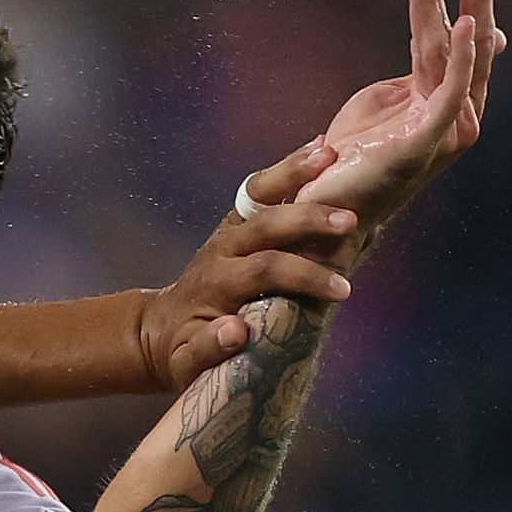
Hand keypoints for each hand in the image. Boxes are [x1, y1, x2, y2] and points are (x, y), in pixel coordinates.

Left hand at [139, 138, 360, 389]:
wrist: (161, 328)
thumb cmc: (181, 350)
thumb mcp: (186, 363)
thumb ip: (207, 349)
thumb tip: (236, 332)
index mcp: (215, 282)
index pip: (263, 270)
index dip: (302, 276)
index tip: (340, 291)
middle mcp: (222, 249)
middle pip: (266, 223)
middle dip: (309, 220)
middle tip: (351, 222)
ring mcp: (230, 230)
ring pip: (260, 193)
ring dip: (295, 171)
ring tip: (332, 152)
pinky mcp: (239, 220)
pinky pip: (263, 187)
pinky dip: (291, 168)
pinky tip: (322, 148)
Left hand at [297, 0, 503, 233]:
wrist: (324, 215)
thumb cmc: (350, 159)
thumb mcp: (382, 101)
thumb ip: (418, 68)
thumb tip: (448, 33)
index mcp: (440, 101)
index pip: (450, 40)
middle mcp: (453, 115)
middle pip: (465, 43)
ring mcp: (444, 130)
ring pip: (454, 56)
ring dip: (451, 7)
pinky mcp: (425, 142)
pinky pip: (450, 92)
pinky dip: (462, 57)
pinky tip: (464, 23)